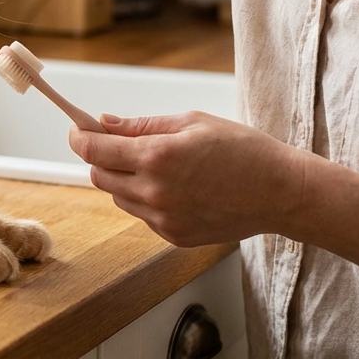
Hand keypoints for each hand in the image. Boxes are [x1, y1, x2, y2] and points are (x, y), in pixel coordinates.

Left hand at [68, 111, 306, 246]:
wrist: (280, 192)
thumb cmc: (243, 149)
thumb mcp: (191, 122)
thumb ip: (142, 125)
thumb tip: (104, 122)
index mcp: (158, 157)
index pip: (94, 150)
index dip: (79, 137)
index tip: (77, 129)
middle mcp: (154, 192)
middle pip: (98, 176)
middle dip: (100, 158)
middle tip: (116, 144)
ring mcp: (163, 219)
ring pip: (118, 197)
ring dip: (123, 180)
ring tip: (159, 165)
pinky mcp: (173, 236)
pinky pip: (142, 215)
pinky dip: (146, 199)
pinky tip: (176, 187)